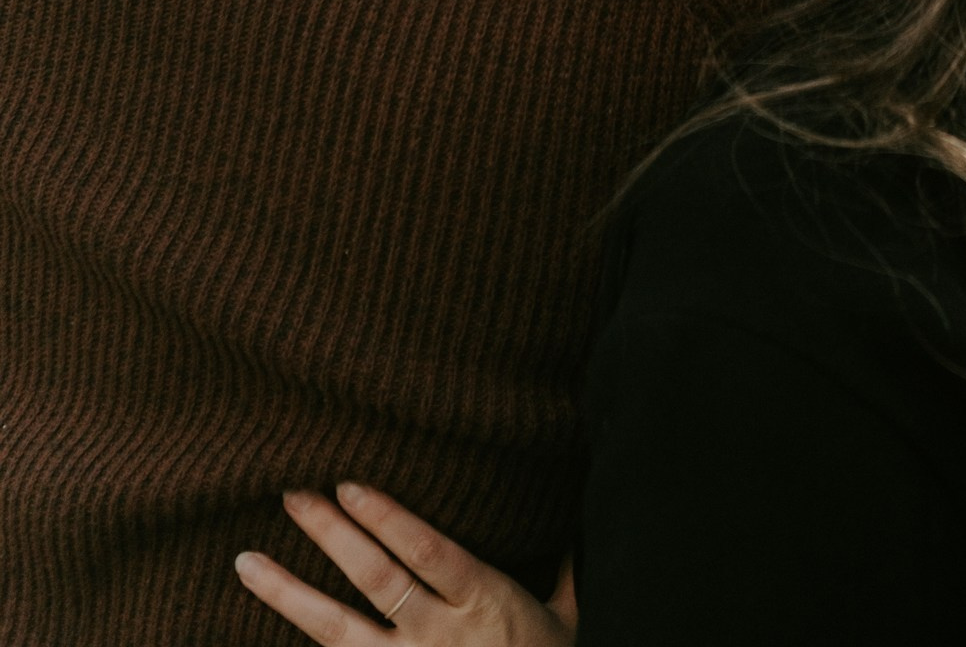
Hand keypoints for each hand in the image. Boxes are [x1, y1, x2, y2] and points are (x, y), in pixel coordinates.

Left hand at [235, 484, 575, 646]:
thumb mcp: (568, 619)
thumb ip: (563, 570)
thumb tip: (573, 515)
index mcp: (486, 604)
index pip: (429, 551)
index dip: (390, 516)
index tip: (350, 481)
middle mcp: (441, 638)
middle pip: (376, 579)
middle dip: (330, 533)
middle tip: (290, 491)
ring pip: (341, 632)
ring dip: (289, 594)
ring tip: (246, 561)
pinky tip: (254, 635)